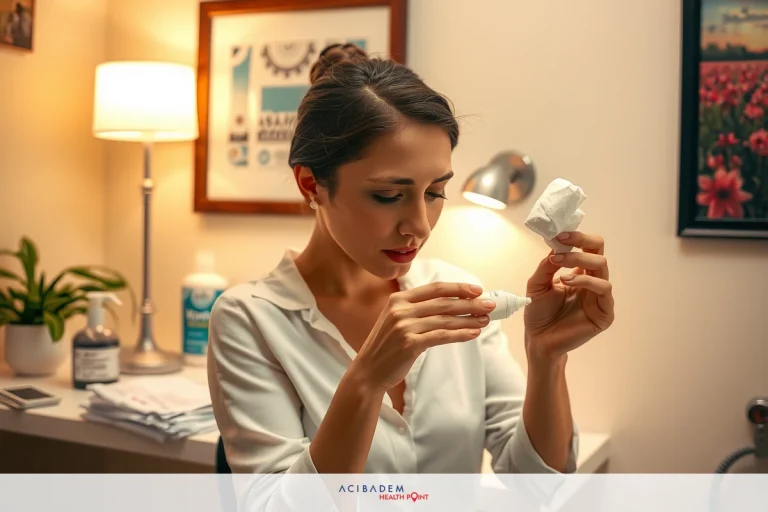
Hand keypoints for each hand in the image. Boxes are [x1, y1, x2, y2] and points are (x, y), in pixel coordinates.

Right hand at [350, 282, 495, 391]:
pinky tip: (473, 334)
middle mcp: (400, 310)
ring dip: (469, 319)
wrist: (368, 371)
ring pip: (445, 320)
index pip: (435, 288)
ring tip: (485, 320)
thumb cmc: (386, 346)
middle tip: (490, 305)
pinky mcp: (409, 344)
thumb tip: (452, 304)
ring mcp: (404, 327)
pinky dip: (460, 334)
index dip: (458, 288)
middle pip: (444, 303)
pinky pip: (441, 336)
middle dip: (470, 303)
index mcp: (398, 299)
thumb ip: (417, 309)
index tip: (477, 290)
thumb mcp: (396, 320)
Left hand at [524, 231, 614, 362]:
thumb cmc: (538, 313)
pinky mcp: (605, 313)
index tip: (559, 235)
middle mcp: (593, 282)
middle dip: (579, 246)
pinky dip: (586, 281)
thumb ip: (546, 265)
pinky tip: (567, 282)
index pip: (589, 247)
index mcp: (580, 273)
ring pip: (602, 267)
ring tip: (559, 272)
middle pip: (598, 252)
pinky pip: (604, 289)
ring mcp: (600, 297)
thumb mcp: (537, 284)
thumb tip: (556, 247)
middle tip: (559, 249)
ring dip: (579, 262)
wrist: (538, 340)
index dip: (578, 237)